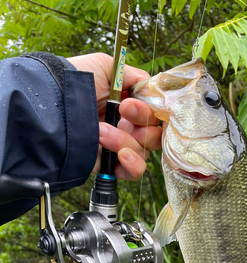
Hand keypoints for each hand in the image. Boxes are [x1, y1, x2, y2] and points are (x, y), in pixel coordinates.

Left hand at [67, 53, 161, 180]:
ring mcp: (118, 146)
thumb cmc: (75, 82)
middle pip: (153, 134)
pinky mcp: (110, 164)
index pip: (153, 113)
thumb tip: (151, 87)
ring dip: (125, 140)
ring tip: (101, 132)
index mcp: (127, 105)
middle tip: (123, 113)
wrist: (52, 107)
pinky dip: (132, 164)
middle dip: (142, 124)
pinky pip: (133, 172)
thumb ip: (134, 75)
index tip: (129, 104)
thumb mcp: (106, 67)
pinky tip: (120, 155)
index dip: (148, 110)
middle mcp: (125, 126)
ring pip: (143, 151)